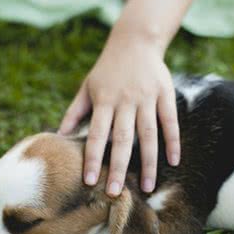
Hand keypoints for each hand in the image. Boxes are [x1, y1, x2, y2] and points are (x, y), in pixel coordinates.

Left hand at [59, 31, 179, 195]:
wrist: (135, 40)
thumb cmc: (107, 68)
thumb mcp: (87, 87)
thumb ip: (75, 111)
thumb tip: (58, 135)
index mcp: (104, 101)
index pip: (96, 135)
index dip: (93, 158)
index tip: (90, 181)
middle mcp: (125, 101)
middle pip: (122, 139)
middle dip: (119, 168)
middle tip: (116, 193)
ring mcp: (147, 98)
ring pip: (148, 135)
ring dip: (149, 163)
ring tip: (149, 187)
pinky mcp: (165, 94)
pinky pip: (170, 121)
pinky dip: (173, 141)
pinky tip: (175, 161)